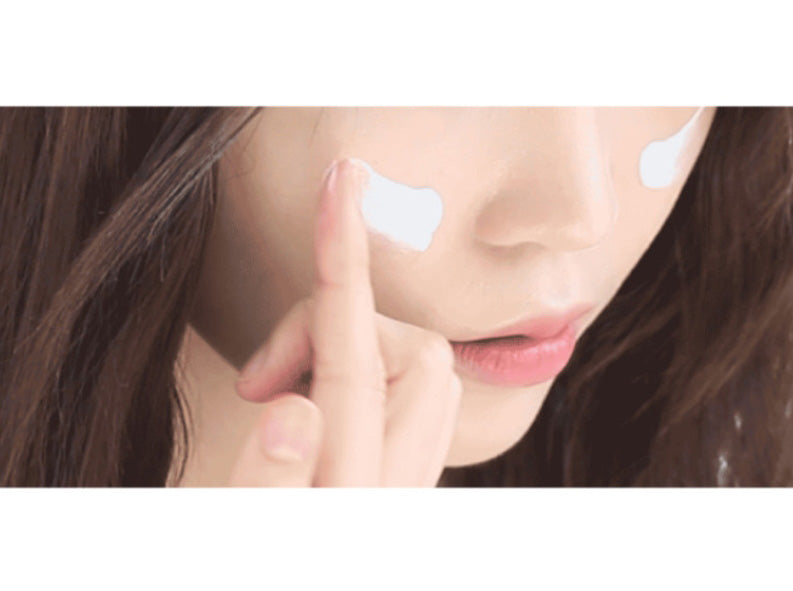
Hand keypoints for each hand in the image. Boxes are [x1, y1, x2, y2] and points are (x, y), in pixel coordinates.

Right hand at [228, 159, 462, 486]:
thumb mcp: (243, 537)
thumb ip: (269, 486)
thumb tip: (297, 410)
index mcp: (353, 492)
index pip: (354, 352)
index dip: (342, 260)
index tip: (341, 185)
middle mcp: (398, 485)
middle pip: (414, 350)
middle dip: (339, 327)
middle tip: (262, 380)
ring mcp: (409, 483)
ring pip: (422, 369)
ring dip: (350, 354)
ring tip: (280, 398)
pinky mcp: (405, 484)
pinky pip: (415, 399)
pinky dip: (365, 378)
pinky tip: (315, 410)